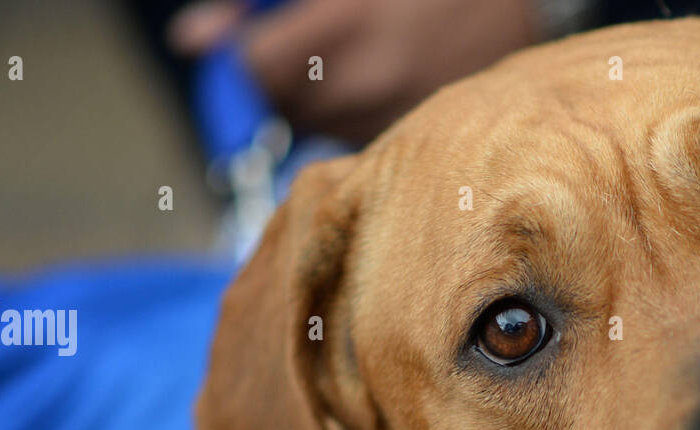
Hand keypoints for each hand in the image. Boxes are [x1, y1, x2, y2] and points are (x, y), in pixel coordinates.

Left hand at [169, 0, 542, 144]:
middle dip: (285, 86)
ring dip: (322, 107)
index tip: (261, 48)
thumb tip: (192, 43)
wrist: (507, 4)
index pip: (254, 69)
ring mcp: (397, 119)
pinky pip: (361, 145)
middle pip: (283, 110)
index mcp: (344, 25)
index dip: (249, 57)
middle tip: (321, 52)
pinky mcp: (420, 144)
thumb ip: (254, 3)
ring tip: (362, 66)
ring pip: (321, 132)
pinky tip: (386, 88)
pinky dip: (360, 122)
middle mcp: (369, 83)